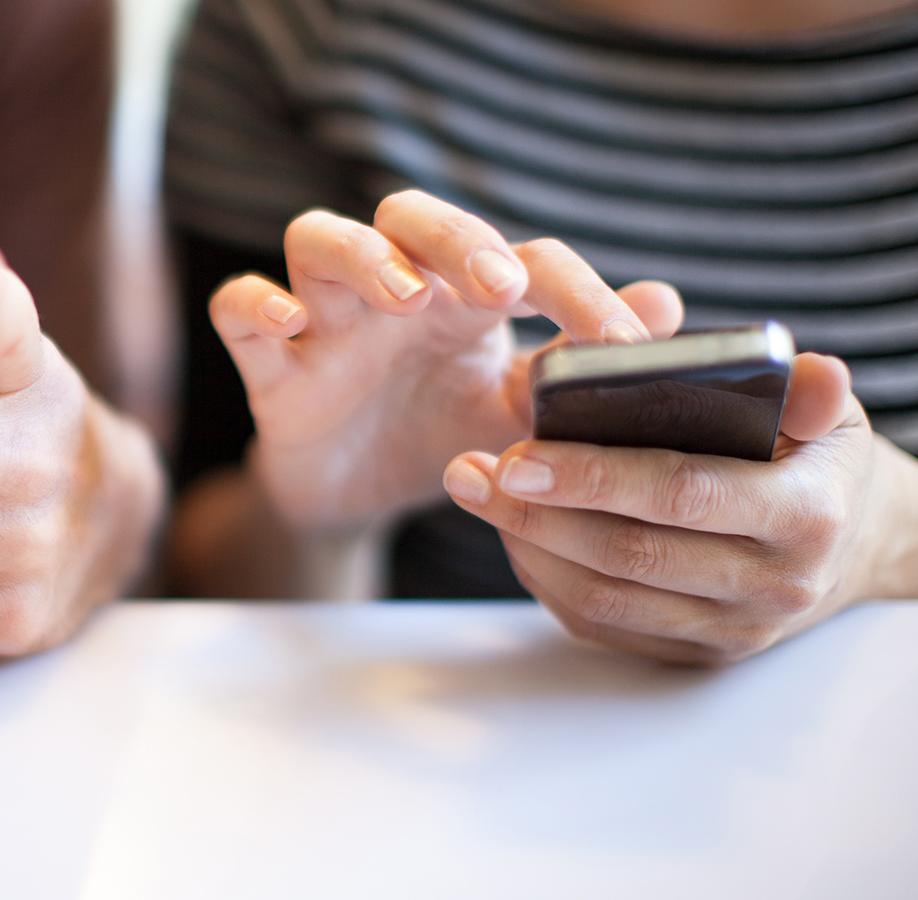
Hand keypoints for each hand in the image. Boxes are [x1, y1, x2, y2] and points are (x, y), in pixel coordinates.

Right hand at [208, 191, 678, 540]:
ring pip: (319, 239)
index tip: (625, 343)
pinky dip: (255, 303)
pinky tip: (288, 321)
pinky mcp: (269, 362)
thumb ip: (578, 365)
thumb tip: (668, 303)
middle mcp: (394, 289)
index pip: (521, 259)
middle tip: (501, 286)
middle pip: (409, 215)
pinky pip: (239, 309)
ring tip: (405, 296)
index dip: (576, 291)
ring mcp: (326, 319)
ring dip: (362, 256)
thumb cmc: (441, 434)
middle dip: (457, 239)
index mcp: (466, 298)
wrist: (358, 499)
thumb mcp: (517, 411)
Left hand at [441, 351, 901, 663]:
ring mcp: (730, 630)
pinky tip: (511, 532)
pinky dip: (545, 578)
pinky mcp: (693, 655)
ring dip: (527, 545)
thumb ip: (807, 390)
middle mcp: (771, 585)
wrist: (852, 543)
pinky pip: (601, 625)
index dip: (594, 478)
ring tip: (475, 492)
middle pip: (627, 554)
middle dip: (535, 512)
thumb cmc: (814, 457)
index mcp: (805, 515)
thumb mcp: (824, 413)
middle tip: (469, 470)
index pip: (681, 494)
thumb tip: (812, 376)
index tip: (517, 455)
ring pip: (603, 598)